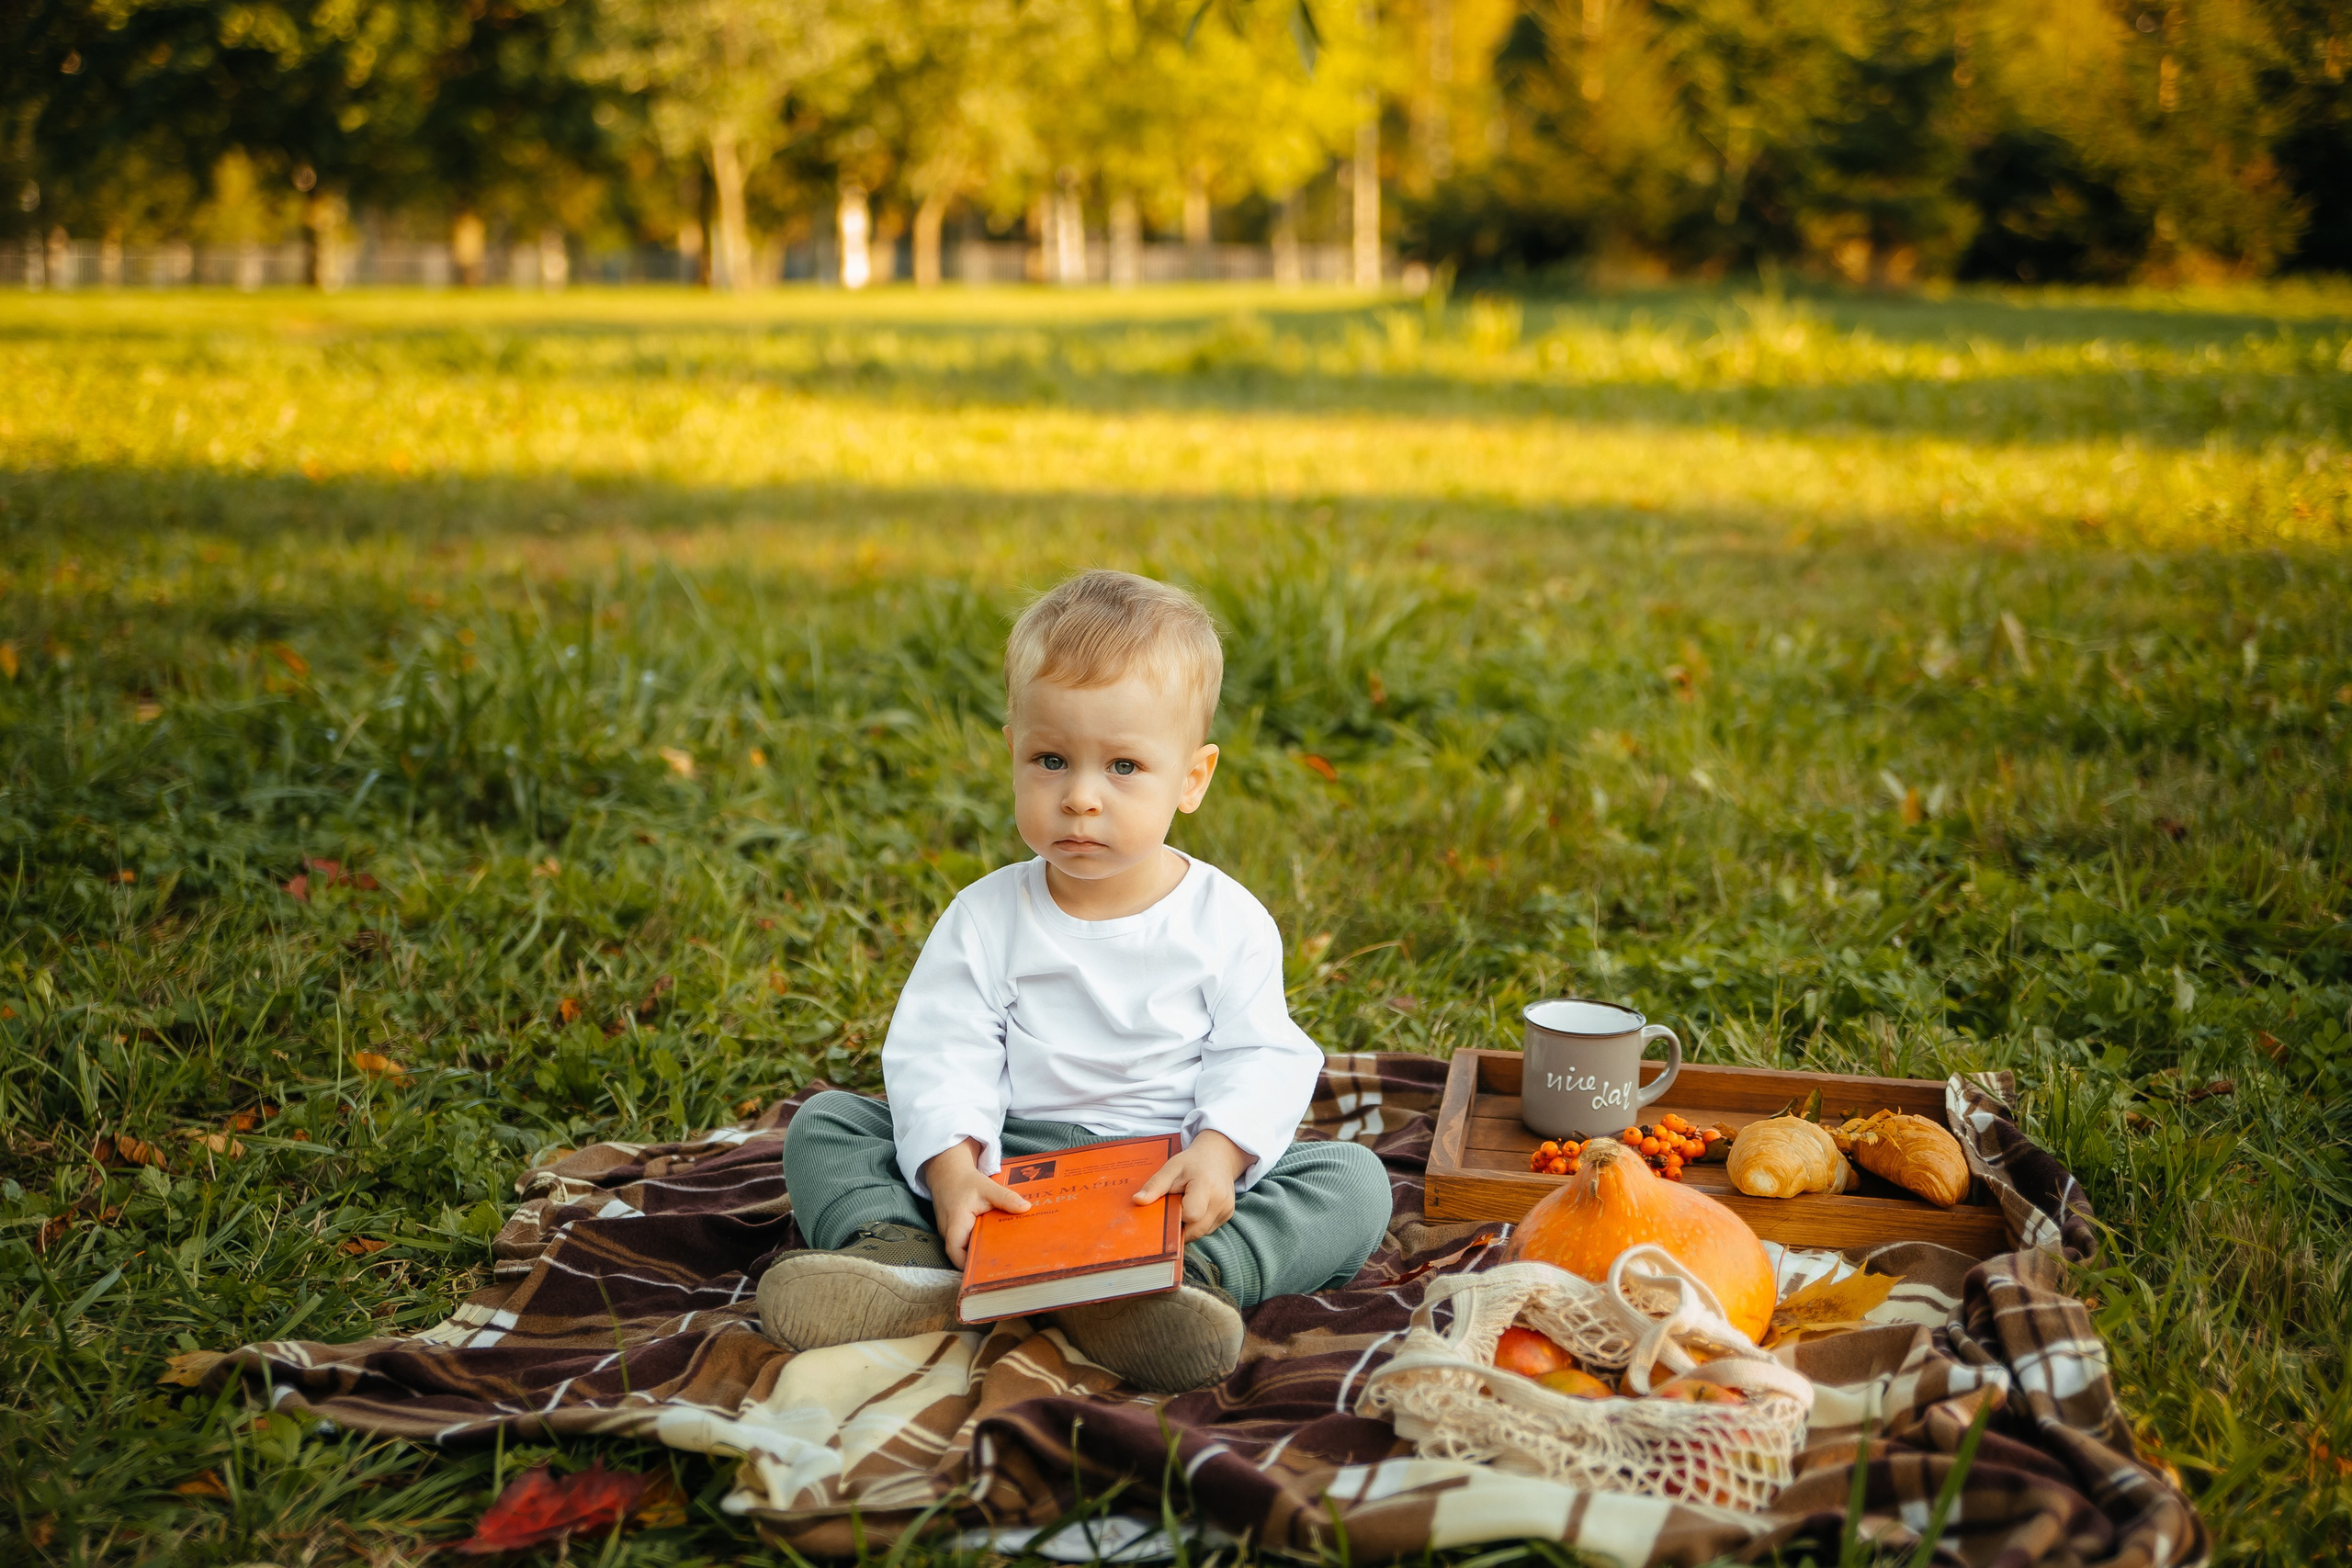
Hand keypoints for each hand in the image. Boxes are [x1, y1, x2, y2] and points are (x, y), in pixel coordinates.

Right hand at [923, 1139, 1031, 1267]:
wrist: (948, 1174)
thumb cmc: (965, 1182)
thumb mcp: (987, 1187)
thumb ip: (1005, 1198)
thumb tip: (1025, 1208)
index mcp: (956, 1223)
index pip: (955, 1251)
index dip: (968, 1264)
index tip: (988, 1268)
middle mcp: (949, 1232)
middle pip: (963, 1254)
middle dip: (981, 1261)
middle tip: (1006, 1264)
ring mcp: (950, 1234)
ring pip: (965, 1250)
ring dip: (981, 1251)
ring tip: (1005, 1255)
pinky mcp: (955, 1233)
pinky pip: (966, 1243)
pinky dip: (979, 1243)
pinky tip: (997, 1242)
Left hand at [1134, 1130, 1253, 1244]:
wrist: (1219, 1156)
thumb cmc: (1193, 1162)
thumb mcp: (1172, 1167)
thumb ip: (1156, 1185)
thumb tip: (1137, 1201)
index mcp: (1206, 1186)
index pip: (1191, 1214)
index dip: (1177, 1215)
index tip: (1171, 1205)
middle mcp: (1221, 1200)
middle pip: (1196, 1230)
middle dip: (1181, 1225)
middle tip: (1174, 1208)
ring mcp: (1226, 1209)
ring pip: (1202, 1232)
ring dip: (1190, 1225)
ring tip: (1185, 1204)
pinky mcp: (1228, 1215)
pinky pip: (1208, 1228)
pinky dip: (1198, 1223)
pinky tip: (1195, 1207)